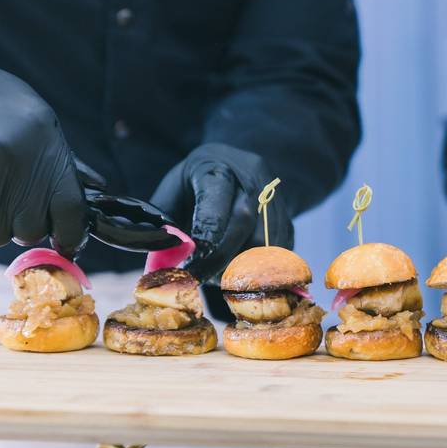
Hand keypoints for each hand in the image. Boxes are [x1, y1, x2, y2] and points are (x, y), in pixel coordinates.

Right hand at [0, 20, 86, 255]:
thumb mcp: (30, 116)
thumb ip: (61, 160)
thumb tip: (96, 193)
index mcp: (40, 141)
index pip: (71, 209)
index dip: (71, 232)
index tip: (67, 240)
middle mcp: (9, 161)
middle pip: (30, 229)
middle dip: (20, 219)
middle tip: (1, 190)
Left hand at [151, 143, 292, 281]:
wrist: (238, 168)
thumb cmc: (196, 185)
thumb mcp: (174, 192)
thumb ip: (164, 222)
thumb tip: (158, 258)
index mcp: (217, 169)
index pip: (216, 201)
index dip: (206, 234)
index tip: (191, 262)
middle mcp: (252, 179)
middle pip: (245, 221)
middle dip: (222, 257)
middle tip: (200, 279)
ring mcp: (275, 199)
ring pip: (266, 240)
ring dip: (243, 267)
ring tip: (218, 277)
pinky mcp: (288, 220)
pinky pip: (280, 253)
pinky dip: (260, 270)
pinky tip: (240, 275)